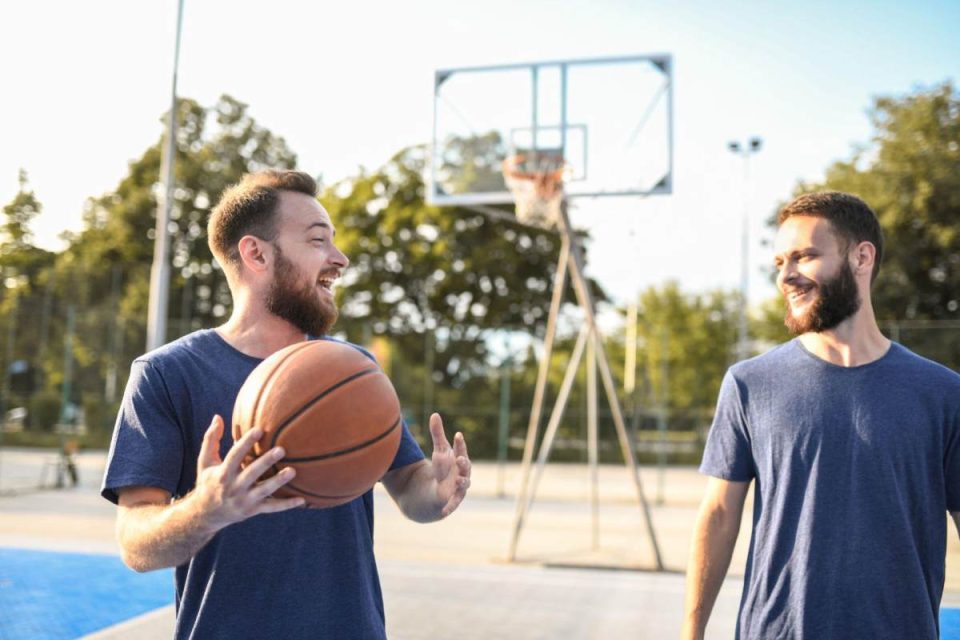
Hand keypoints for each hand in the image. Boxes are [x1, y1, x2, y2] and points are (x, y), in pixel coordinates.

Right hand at [193, 415, 304, 530]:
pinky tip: (302, 500)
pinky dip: (286, 505)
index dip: (246, 443)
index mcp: (222, 473)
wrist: (206, 515)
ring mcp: (244, 500)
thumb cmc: (208, 482)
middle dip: (266, 462)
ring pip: (264, 491)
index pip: (235, 456)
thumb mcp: (204, 462)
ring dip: (278, 482)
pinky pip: (271, 507)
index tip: (259, 429)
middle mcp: (233, 488)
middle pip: (251, 473)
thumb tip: (218, 416)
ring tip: (293, 470)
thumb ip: (211, 439)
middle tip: (281, 449)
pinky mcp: (253, 510)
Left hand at [427, 413, 470, 516]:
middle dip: (464, 462)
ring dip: (463, 481)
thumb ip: (437, 433)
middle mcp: (463, 472)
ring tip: (459, 480)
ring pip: (464, 484)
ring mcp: (460, 487)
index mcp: (459, 459)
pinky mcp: (454, 499)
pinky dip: (450, 507)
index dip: (459, 443)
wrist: (439, 489)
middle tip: (459, 458)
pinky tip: (444, 512)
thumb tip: (435, 414)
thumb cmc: (442, 467)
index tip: (457, 435)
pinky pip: (453, 504)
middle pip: (466, 466)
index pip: (461, 449)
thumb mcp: (438, 450)